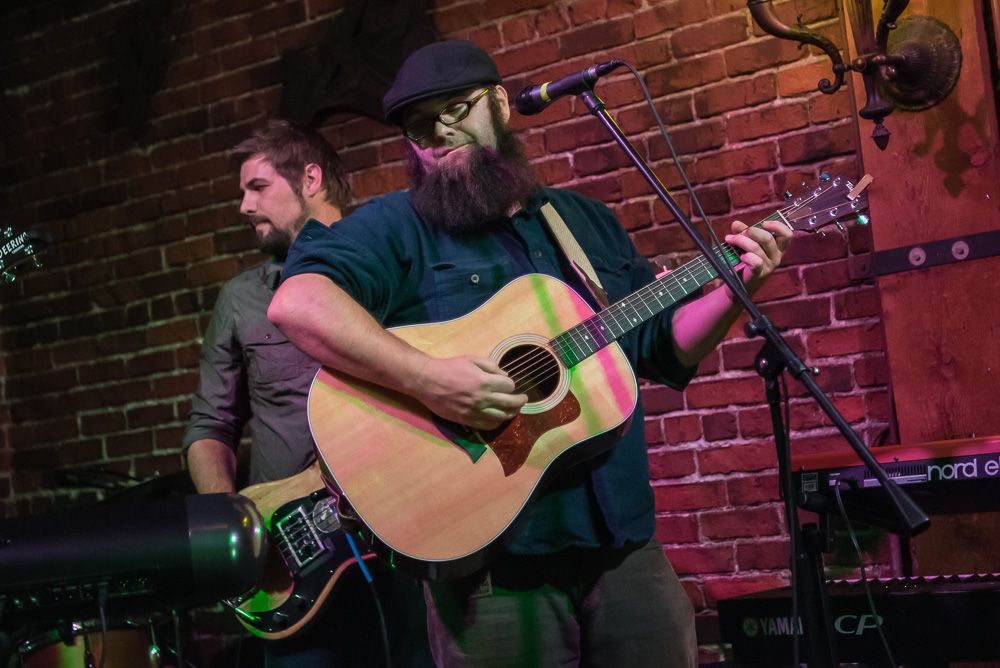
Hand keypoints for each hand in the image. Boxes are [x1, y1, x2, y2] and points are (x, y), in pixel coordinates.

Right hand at [413, 355, 527, 428]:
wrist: (427, 381)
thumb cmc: (449, 367)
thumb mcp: (472, 359)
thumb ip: (491, 366)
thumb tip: (504, 375)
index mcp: (484, 381)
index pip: (509, 386)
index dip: (512, 384)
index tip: (509, 384)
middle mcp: (482, 398)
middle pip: (511, 403)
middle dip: (520, 401)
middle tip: (523, 399)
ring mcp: (474, 411)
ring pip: (501, 417)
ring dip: (511, 413)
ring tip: (514, 410)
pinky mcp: (466, 420)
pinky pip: (488, 426)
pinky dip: (497, 423)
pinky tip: (499, 418)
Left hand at [724, 219, 792, 297]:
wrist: (739, 285)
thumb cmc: (746, 262)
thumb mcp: (748, 245)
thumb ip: (743, 233)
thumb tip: (736, 223)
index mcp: (778, 248)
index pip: (787, 235)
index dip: (778, 226)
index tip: (764, 223)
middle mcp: (776, 257)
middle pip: (767, 238)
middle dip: (751, 231)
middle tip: (739, 232)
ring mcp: (768, 266)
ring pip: (756, 248)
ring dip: (740, 240)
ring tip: (730, 239)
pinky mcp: (759, 274)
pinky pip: (755, 262)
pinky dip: (746, 256)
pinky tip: (740, 256)